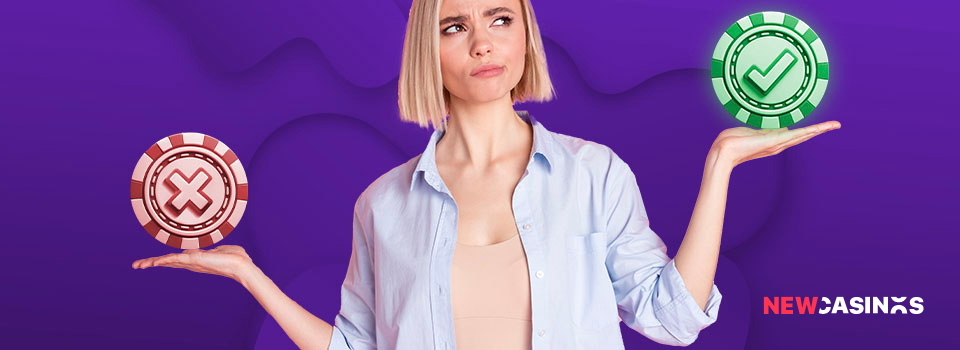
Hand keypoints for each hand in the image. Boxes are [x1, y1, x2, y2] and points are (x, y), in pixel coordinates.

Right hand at [132, 245, 253, 282]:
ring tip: (138, 265)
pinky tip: (153, 262)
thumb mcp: (222, 251)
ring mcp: (192, 262)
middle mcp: (191, 263)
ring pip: (168, 261)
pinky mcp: (195, 260)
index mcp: (196, 260)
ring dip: (152, 262)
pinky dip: (164, 260)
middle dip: (152, 263)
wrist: (242, 265)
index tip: (151, 262)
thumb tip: (215, 250)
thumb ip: (216, 250)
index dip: (163, 260)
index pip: (176, 259)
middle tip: (137, 265)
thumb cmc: (237, 257)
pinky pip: (176, 258)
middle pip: (168, 262)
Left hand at [712, 121, 840, 167]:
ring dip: (820, 130)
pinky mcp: (776, 142)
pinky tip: (822, 128)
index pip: (793, 135)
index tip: (817, 127)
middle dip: (819, 130)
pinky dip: (811, 130)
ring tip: (834, 125)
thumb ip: (759, 130)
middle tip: (835, 125)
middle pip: (803, 135)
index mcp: (771, 141)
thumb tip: (767, 128)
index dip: (805, 131)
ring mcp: (778, 144)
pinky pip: (798, 135)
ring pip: (804, 135)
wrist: (723, 151)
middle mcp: (778, 144)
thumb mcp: (747, 133)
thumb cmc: (729, 141)